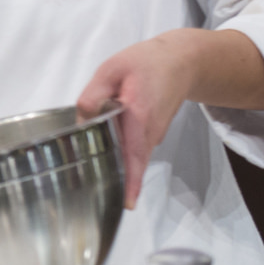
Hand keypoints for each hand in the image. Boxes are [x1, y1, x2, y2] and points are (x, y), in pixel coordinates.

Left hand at [75, 27, 263, 209]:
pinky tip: (105, 156)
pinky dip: (124, 157)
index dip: (132, 179)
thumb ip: (93, 94)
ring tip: (95, 179)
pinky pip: (137, 150)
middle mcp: (150, 131)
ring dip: (120, 169)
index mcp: (139, 114)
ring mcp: (154, 134)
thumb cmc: (146, 63)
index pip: (135, 153)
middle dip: (119, 181)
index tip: (128, 203)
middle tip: (95, 195)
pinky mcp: (153, 134)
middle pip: (133, 162)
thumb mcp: (112, 69)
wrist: (182, 61)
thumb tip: (81, 121)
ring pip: (134, 157)